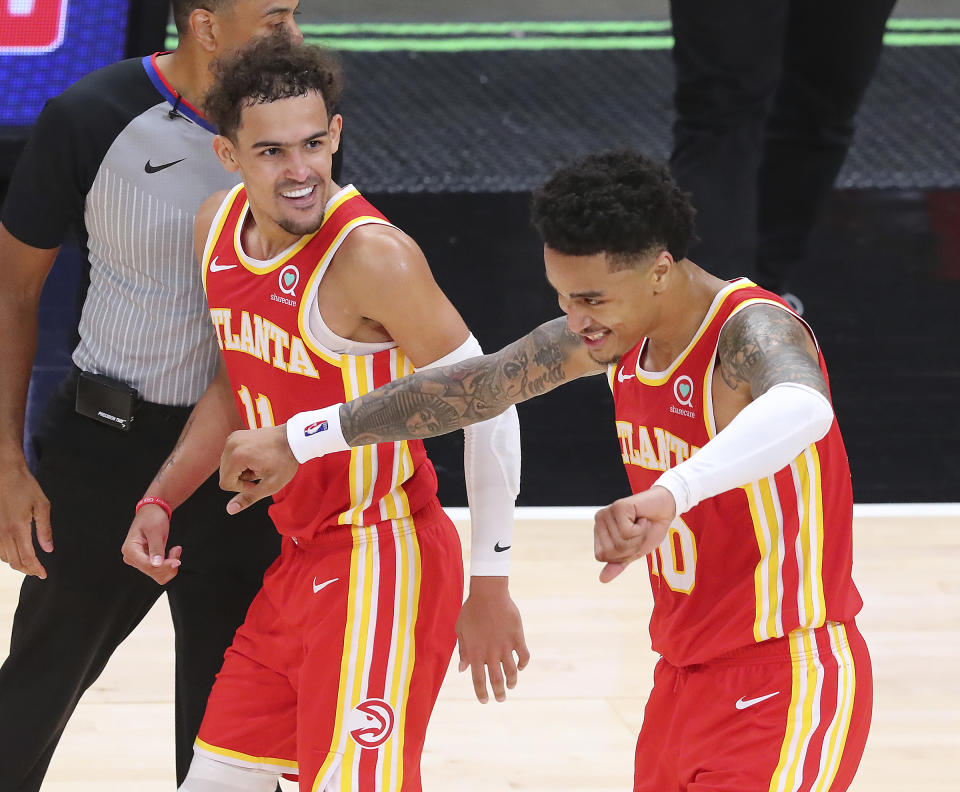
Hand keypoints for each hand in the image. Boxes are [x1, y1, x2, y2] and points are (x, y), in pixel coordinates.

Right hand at [0, 453, 52, 577]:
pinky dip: (7, 556)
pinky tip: (16, 554)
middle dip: (28, 570)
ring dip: (17, 564)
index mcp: (18, 528)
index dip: (36, 569)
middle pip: (15, 562)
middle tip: (39, 572)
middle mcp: (4, 533)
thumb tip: (48, 549)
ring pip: (5, 558)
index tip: (44, 574)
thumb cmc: (25, 487)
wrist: (5, 474)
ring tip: (30, 565)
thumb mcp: (42, 506)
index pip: (27, 557)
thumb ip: (45, 530)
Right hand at [121, 504, 180, 583]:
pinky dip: (169, 565)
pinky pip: (160, 571)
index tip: (177, 560)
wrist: (152, 512)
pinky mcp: (146, 562)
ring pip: (158, 575)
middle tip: (177, 549)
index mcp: (130, 550)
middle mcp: (131, 558)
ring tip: (175, 550)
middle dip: (168, 564)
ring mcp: (138, 561)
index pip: (148, 566)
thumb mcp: (155, 531)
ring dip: (170, 565)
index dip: (164, 566)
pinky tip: (172, 552)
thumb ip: (156, 548)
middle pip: (153, 572)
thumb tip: (156, 564)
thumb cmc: (152, 518)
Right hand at [219, 426, 298, 514]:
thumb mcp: (270, 484)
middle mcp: (231, 444)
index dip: (241, 488)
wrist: (293, 439)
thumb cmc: (285, 461)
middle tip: (261, 473)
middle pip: (225, 474)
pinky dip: (242, 460)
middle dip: (241, 478)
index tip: (258, 482)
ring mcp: (233, 438)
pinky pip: (232, 456)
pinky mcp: (236, 436)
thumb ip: (249, 498)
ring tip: (260, 464)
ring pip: (228, 466)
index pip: (225, 483)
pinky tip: (257, 458)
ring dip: (242, 470)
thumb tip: (230, 510)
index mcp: (236, 456)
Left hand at [456, 576, 529, 702]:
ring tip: (511, 685)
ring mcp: (506, 646)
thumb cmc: (471, 611)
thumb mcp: (461, 630)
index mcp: (476, 652)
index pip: (479, 680)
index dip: (482, 693)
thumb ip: (463, 651)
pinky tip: (521, 666)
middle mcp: (491, 653)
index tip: (485, 701)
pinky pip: (524, 656)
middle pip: (497, 680)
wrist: (488, 594)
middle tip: (501, 699)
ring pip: (512, 672)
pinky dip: (523, 664)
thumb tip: (462, 669)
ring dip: (512, 682)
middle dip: (499, 693)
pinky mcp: (517, 637)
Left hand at [593, 486, 675, 582]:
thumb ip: (618, 563)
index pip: (602, 557)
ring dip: (638, 536)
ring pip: (620, 542)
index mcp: (599, 532)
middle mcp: (599, 521)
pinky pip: (627, 532)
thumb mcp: (634, 551)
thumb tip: (602, 579)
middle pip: (612, 551)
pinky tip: (641, 517)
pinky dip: (640, 528)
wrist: (665, 510)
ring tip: (640, 524)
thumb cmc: (649, 529)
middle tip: (639, 531)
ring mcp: (607, 512)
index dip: (622, 555)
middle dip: (632, 546)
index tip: (633, 541)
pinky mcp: (618, 507)